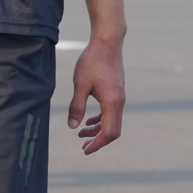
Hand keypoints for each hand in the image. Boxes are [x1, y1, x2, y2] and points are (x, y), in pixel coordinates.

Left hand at [67, 36, 124, 154]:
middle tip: (83, 147)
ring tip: (81, 134)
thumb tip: (72, 127)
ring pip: (112, 122)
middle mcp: (119, 102)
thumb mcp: (80, 84)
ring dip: (98, 130)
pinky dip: (101, 120)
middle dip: (98, 141)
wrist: (107, 42)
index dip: (97, 144)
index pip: (108, 132)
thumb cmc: (92, 61)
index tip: (85, 150)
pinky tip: (89, 120)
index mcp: (111, 102)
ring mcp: (119, 97)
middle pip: (113, 131)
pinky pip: (111, 112)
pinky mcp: (116, 92)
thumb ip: (76, 107)